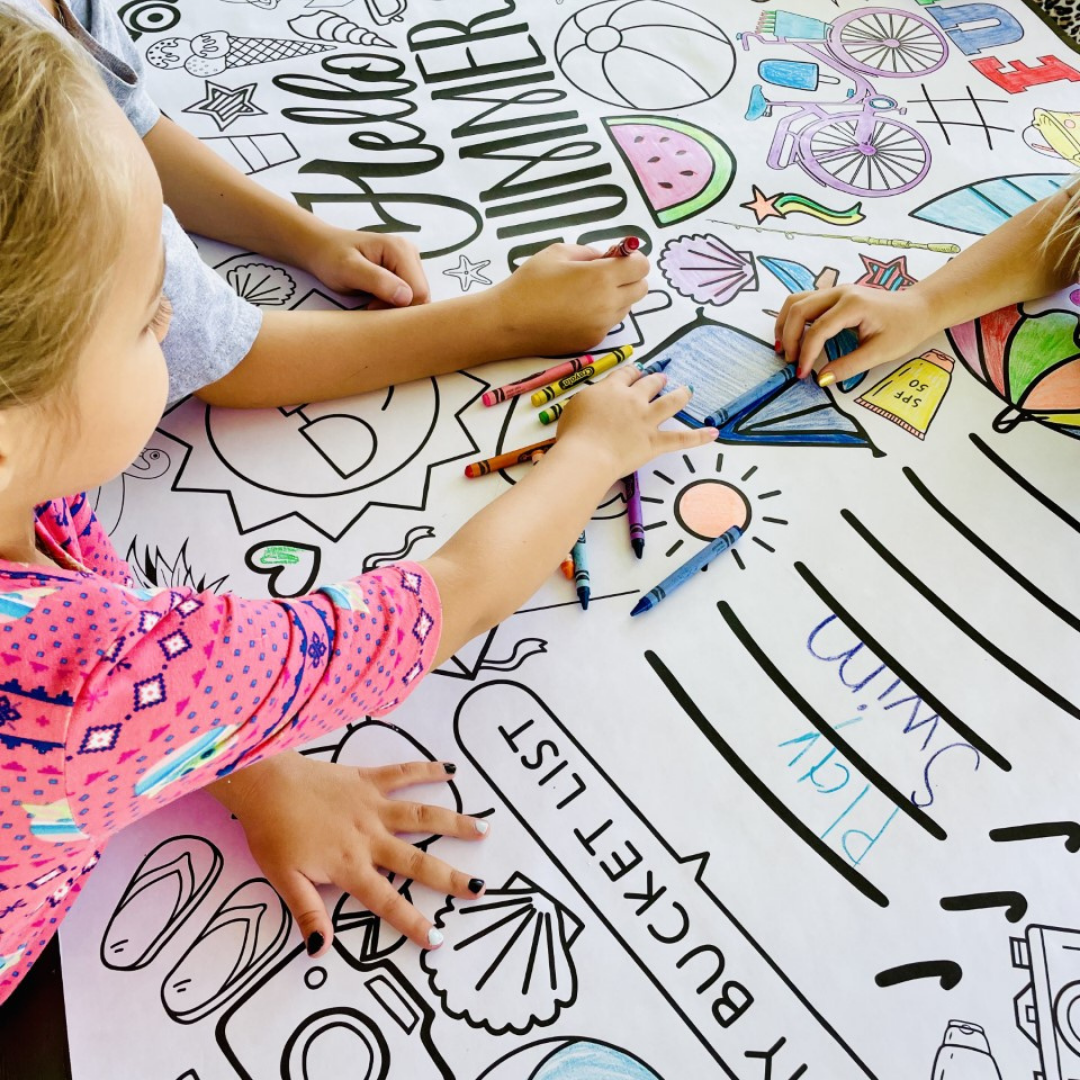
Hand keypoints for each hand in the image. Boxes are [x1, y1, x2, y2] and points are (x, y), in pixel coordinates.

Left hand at [207, 752, 487, 955]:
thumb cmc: (272, 833)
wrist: (265, 784)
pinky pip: (403, 773)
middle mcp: (369, 837)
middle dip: (450, 876)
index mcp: (350, 865)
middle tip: (479, 887)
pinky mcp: (368, 779)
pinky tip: (450, 770)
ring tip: (483, 828)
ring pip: (421, 816)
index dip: (413, 922)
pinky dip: (428, 770)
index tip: (438, 938)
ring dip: (454, 822)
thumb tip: (322, 950)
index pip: (386, 901)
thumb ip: (308, 912)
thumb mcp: (284, 879)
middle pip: (417, 861)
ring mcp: (373, 805)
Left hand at [300, 222, 430, 308]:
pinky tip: (377, 299)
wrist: (321, 249)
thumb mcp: (348, 269)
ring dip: (396, 308)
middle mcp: (411, 253)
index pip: (419, 292)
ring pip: (416, 298)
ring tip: (372, 302)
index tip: (373, 307)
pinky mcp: (405, 271)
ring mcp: (410, 262)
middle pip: (421, 296)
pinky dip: (394, 304)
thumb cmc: (330, 257)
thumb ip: (377, 281)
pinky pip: (410, 296)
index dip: (400, 308)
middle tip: (371, 305)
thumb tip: (406, 297)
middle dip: (399, 309)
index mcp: (401, 250)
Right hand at [488, 243, 648, 356]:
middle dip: (629, 278)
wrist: (508, 322)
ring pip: (626, 308)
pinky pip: (609, 323)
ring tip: (586, 293)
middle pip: (641, 289)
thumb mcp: (558, 253)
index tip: (618, 257)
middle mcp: (608, 304)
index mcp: (601, 277)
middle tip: (605, 274)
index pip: (641, 266)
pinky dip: (602, 314)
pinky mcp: (593, 341)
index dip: (633, 259)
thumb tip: (607, 257)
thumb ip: (589, 252)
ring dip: (617, 297)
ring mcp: (602, 326)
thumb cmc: (529, 283)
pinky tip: (576, 311)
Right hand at [555, 364, 717, 477]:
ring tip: (688, 390)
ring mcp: (646, 420)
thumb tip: (594, 405)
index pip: (626, 374)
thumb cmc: (573, 434)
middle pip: (649, 383)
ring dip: (681, 394)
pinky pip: (681, 438)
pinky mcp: (655, 442)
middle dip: (656, 379)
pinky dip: (699, 437)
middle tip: (661, 378)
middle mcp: (633, 399)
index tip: (635, 372)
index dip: (632, 372)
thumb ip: (588, 402)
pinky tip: (714, 433)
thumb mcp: (573, 408)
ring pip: (670, 401)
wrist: (586, 455)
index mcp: (611, 389)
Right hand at [775, 285, 937, 383]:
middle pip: (799, 309)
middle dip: (789, 337)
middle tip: (790, 362)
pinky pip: (804, 301)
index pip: (818, 329)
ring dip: (785, 324)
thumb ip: (849, 366)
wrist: (919, 308)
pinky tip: (794, 336)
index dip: (806, 353)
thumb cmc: (905, 329)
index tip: (802, 374)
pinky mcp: (834, 294)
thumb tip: (822, 379)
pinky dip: (793, 318)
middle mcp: (840, 292)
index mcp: (853, 305)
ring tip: (785, 348)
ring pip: (796, 300)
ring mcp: (836, 290)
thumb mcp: (880, 352)